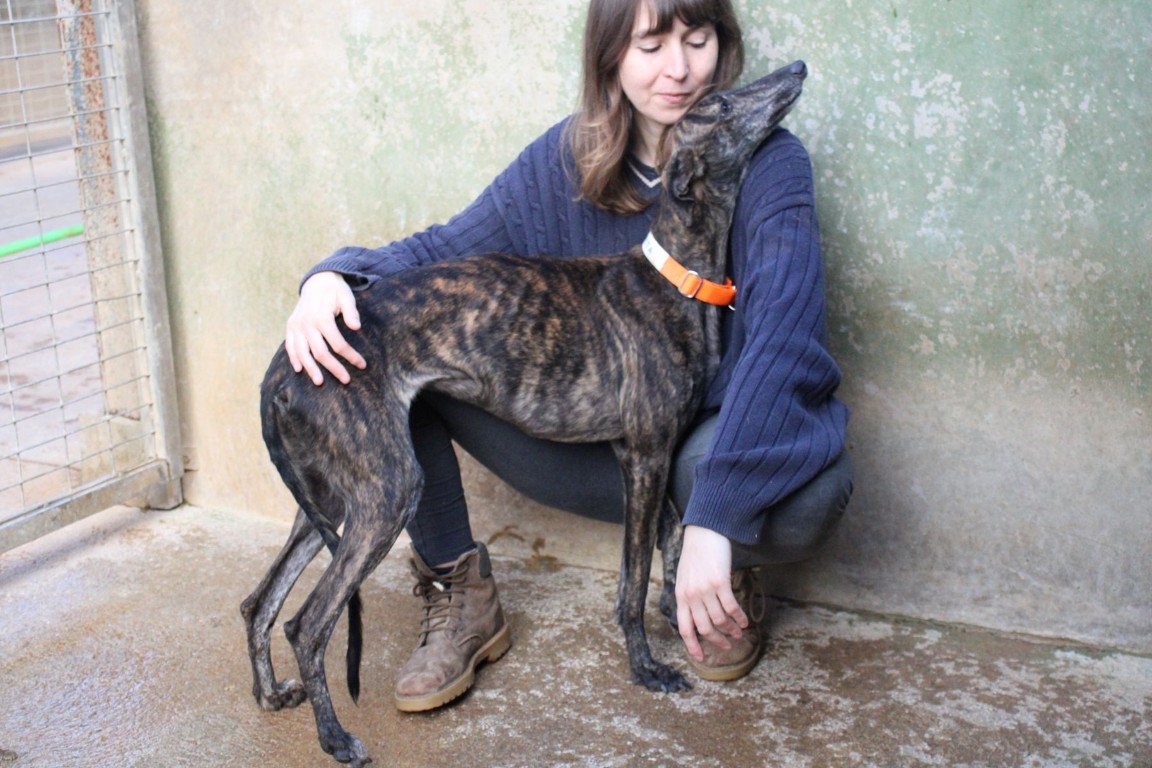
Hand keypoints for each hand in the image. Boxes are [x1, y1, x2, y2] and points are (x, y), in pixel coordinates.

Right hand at [285, 271, 366, 385]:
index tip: (362, 365)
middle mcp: (307, 323)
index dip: (350, 356)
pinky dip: (293, 358)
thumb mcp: (346, 297)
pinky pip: (290, 346)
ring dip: (311, 368)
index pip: (338, 343)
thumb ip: (351, 312)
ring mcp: (296, 326)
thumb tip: (356, 327)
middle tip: (346, 380)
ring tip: (320, 382)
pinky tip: (299, 369)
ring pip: (302, 352)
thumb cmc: (335, 290)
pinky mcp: (290, 326)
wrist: (317, 280)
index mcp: (322, 317)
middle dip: (334, 368)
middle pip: (320, 352)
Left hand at [675, 525, 746, 661]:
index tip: (702, 658)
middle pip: (705, 628)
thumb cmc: (696, 554)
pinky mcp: (720, 583)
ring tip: (739, 633)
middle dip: (718, 641)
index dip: (693, 646)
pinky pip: (731, 608)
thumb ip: (688, 596)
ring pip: (720, 620)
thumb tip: (696, 616)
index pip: (685, 628)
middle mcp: (691, 596)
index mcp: (680, 596)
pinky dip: (739, 617)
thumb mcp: (684, 577)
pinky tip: (745, 621)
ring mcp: (705, 590)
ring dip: (731, 630)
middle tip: (728, 645)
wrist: (704, 532)